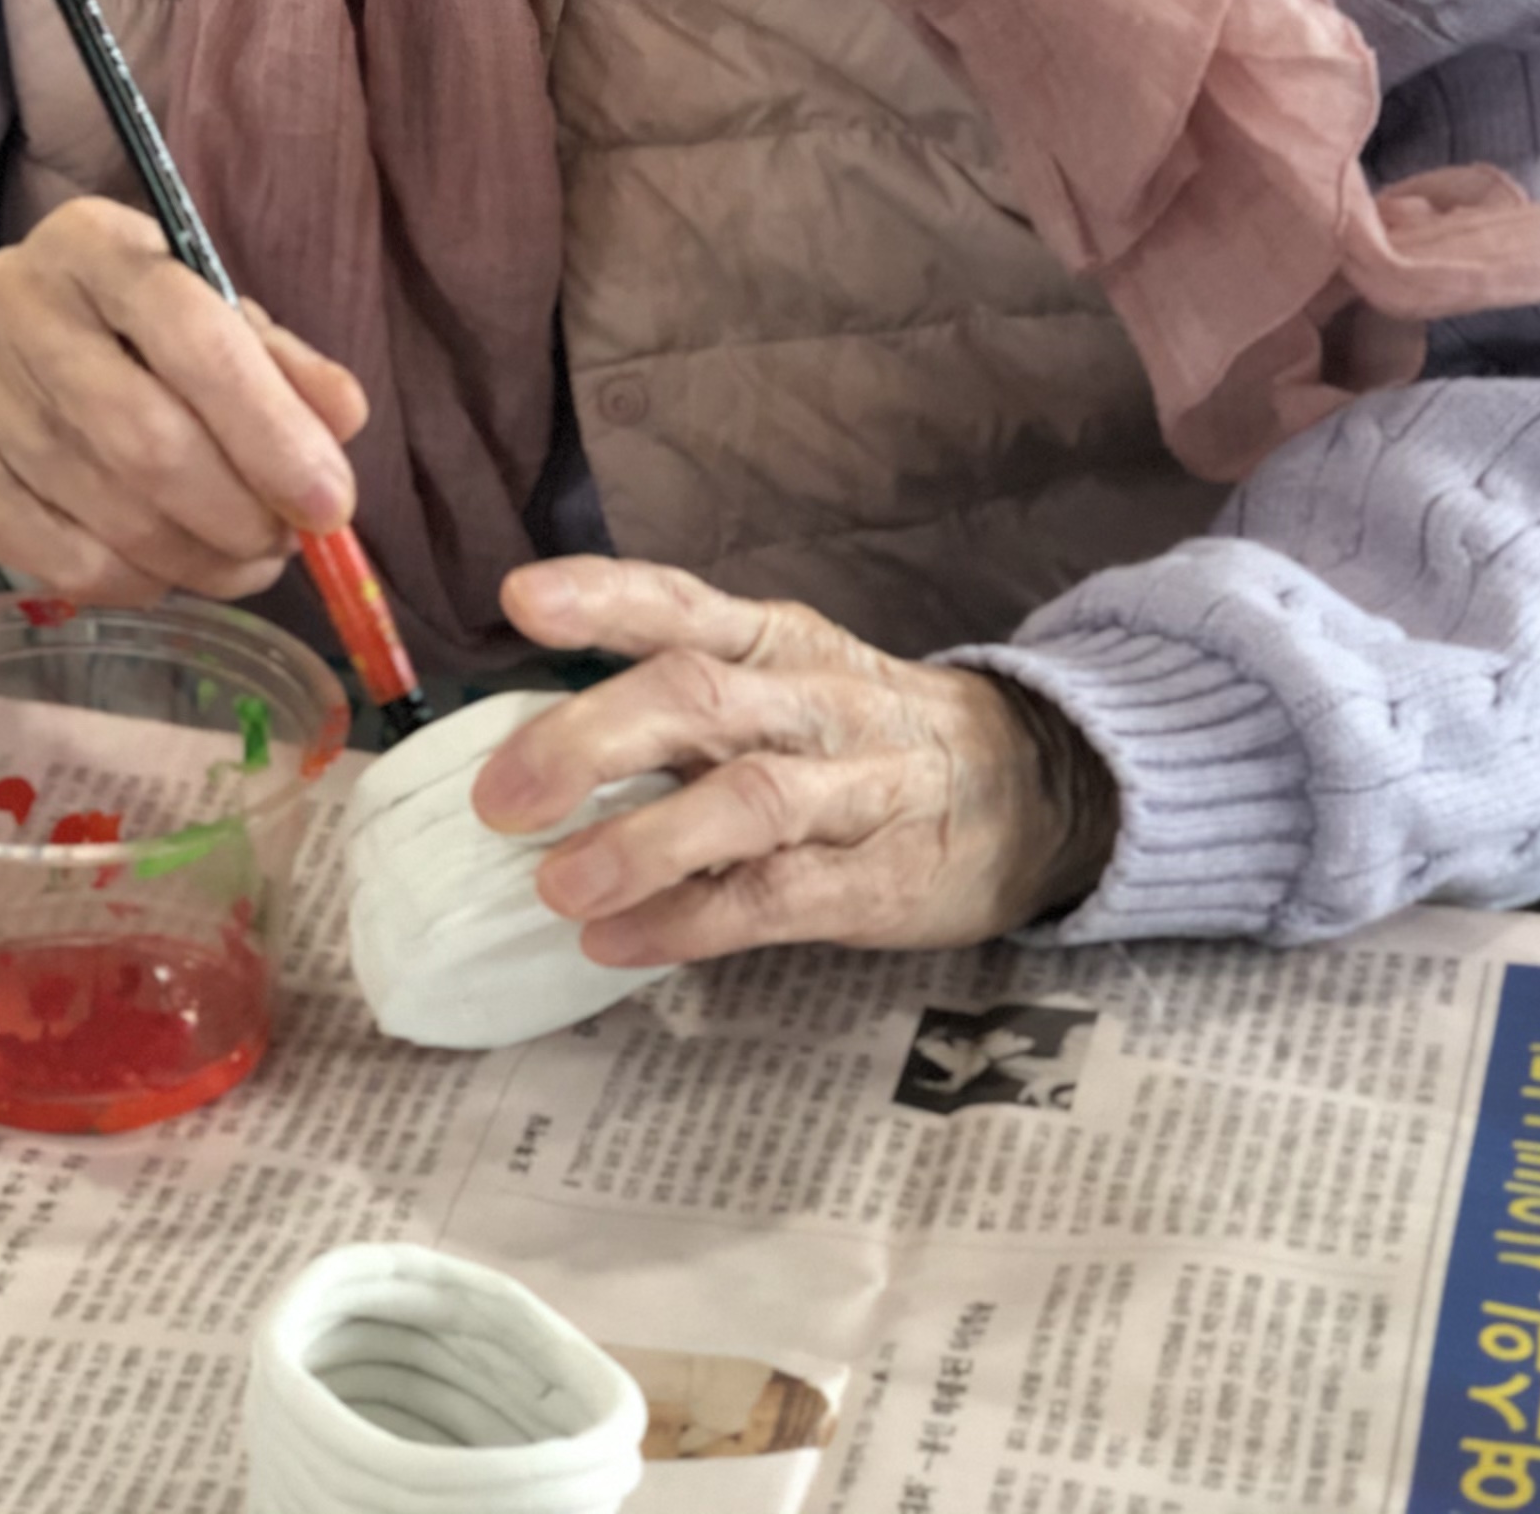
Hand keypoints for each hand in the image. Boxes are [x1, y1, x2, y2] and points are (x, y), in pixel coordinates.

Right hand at [0, 195, 369, 604]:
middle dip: (241, 513)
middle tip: (285, 541)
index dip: (272, 431)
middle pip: (150, 442)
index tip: (331, 504)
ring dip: (204, 558)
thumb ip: (273, 359)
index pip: (195, 337)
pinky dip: (141, 581)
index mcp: (97, 248)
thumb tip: (344, 418)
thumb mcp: (186, 307)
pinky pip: (70, 566)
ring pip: (116, 516)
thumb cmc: (97, 331)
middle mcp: (22, 311)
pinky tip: (168, 565)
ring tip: (245, 558)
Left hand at [471, 560, 1117, 965]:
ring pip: (747, 799)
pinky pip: (780, 899)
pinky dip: (693, 922)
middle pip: (698, 698)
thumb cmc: (862, 737)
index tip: (520, 601)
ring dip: (643, 843)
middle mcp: (810, 701)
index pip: (682, 604)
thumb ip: (673, 702)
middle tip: (501, 796)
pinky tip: (617, 943)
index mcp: (774, 644)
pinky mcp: (879, 879)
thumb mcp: (783, 684)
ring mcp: (853, 789)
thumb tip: (525, 746)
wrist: (1039, 787)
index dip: (603, 596)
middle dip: (592, 740)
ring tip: (557, 886)